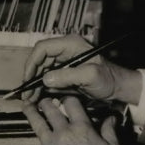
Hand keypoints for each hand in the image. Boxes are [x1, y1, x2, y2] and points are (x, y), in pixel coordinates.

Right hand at [21, 35, 142, 104]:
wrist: (118, 88)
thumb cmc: (109, 79)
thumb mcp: (90, 76)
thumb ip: (68, 76)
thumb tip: (45, 79)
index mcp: (70, 44)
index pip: (43, 48)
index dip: (32, 63)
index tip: (28, 79)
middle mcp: (64, 51)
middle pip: (39, 60)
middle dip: (31, 77)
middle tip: (26, 94)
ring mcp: (63, 63)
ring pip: (41, 71)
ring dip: (34, 85)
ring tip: (29, 99)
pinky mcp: (64, 74)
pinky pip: (47, 79)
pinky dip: (41, 89)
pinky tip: (36, 99)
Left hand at [21, 96, 123, 144]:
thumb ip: (110, 131)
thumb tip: (111, 118)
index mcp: (82, 128)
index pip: (72, 103)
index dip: (68, 99)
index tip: (65, 100)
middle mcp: (64, 133)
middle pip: (50, 110)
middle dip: (45, 102)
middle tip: (42, 101)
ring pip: (36, 124)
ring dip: (30, 114)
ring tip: (26, 107)